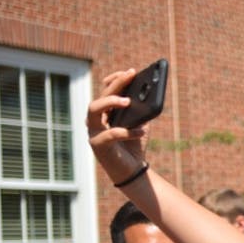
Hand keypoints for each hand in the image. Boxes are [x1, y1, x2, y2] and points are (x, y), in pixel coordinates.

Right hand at [86, 69, 149, 183]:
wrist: (133, 170)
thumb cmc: (134, 145)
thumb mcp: (141, 124)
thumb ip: (142, 111)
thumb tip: (150, 95)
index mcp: (104, 113)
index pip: (104, 89)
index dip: (115, 79)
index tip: (131, 72)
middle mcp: (95, 120)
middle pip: (100, 96)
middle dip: (116, 84)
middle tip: (131, 75)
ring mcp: (94, 132)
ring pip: (93, 110)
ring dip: (110, 102)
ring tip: (128, 101)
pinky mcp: (98, 146)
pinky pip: (110, 134)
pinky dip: (128, 132)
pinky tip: (142, 131)